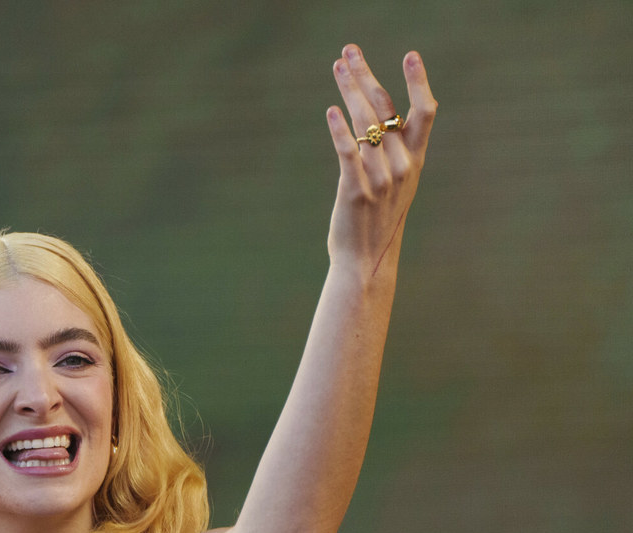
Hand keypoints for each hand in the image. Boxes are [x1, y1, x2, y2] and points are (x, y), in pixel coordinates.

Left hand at [326, 45, 437, 277]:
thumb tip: (378, 118)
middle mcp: (401, 165)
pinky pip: (347, 152)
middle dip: (366, 75)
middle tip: (350, 50)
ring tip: (337, 66)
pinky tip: (331, 110)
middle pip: (385, 108)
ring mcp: (379, 178)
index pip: (425, 112)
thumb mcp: (397, 183)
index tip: (410, 55)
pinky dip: (339, 129)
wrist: (367, 260)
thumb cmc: (378, 219)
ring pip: (364, 123)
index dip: (418, 82)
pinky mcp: (355, 190)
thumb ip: (392, 152)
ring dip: (349, 90)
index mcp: (414, 160)